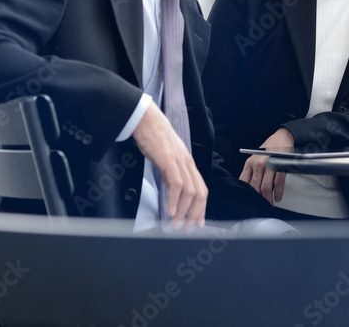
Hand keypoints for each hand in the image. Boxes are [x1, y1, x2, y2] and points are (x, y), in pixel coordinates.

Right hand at [132, 103, 207, 230]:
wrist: (147, 120)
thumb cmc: (154, 137)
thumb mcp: (166, 159)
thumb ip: (170, 174)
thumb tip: (173, 191)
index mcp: (188, 164)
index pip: (201, 189)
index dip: (201, 208)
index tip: (197, 223)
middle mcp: (188, 163)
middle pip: (199, 193)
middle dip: (195, 214)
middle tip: (187, 229)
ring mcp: (180, 161)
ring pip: (189, 191)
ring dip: (183, 211)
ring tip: (176, 224)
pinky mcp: (169, 160)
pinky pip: (176, 184)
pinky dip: (174, 200)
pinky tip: (170, 211)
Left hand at [241, 128, 293, 204]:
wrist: (282, 137)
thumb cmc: (270, 147)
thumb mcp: (256, 157)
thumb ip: (252, 170)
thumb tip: (251, 185)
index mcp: (250, 163)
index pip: (244, 181)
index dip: (247, 193)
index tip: (250, 200)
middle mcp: (258, 164)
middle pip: (255, 187)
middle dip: (258, 199)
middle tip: (261, 205)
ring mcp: (269, 166)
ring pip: (266, 187)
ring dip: (268, 198)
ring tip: (270, 204)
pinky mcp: (280, 166)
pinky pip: (278, 183)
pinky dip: (278, 192)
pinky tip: (278, 197)